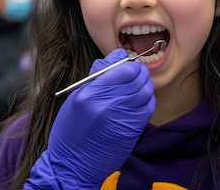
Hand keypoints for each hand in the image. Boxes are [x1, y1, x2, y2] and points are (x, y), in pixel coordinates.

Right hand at [25, 49, 154, 188]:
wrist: (72, 164)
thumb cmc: (71, 128)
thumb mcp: (76, 96)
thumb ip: (99, 73)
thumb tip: (119, 55)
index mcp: (90, 93)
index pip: (124, 69)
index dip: (130, 65)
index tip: (128, 66)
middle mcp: (107, 105)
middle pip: (138, 79)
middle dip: (140, 73)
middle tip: (136, 74)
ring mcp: (122, 118)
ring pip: (146, 92)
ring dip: (144, 86)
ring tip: (136, 88)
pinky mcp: (132, 131)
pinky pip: (148, 108)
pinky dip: (147, 101)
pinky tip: (138, 102)